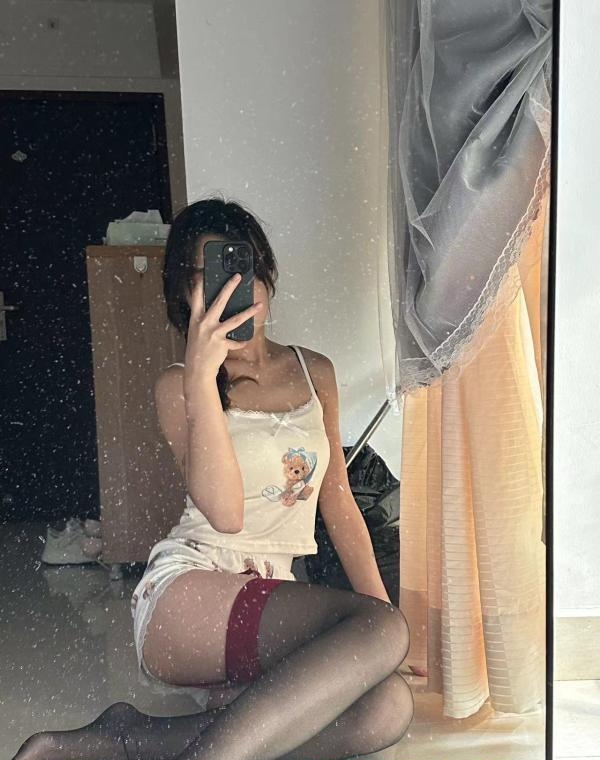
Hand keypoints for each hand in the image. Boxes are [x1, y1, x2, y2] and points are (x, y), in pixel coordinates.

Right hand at [184, 272, 262, 392]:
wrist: (197, 369)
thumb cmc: (198, 349)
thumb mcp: (197, 331)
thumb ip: (205, 319)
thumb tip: (218, 308)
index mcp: (196, 318)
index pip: (197, 297)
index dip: (200, 284)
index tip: (204, 272)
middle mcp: (204, 323)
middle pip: (220, 300)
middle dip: (229, 287)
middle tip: (238, 276)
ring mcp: (214, 333)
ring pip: (236, 319)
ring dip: (249, 312)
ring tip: (259, 305)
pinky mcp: (223, 343)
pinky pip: (236, 340)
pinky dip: (240, 341)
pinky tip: (243, 341)